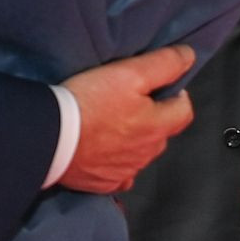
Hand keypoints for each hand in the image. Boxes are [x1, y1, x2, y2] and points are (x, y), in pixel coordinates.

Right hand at [58, 45, 195, 193]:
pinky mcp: (104, 183)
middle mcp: (146, 153)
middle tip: (130, 100)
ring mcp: (125, 171)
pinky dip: (117, 162)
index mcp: (156, 127)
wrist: (50, 138)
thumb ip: (164, 64)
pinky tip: (104, 151)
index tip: (159, 86)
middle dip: (154, 117)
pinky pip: (120, 174)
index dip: (177, 96)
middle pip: (161, 133)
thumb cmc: (89, 103)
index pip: (184, 112)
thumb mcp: (129, 73)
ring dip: (134, 139)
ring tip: (112, 122)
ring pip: (141, 153)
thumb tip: (189, 57)